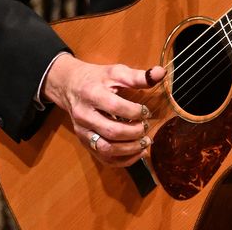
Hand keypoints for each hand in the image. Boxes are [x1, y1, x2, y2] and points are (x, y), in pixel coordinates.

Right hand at [42, 53, 164, 167]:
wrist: (70, 86)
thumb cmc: (96, 79)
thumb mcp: (115, 72)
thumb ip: (138, 76)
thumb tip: (161, 73)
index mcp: (92, 94)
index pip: (116, 107)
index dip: (136, 111)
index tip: (147, 111)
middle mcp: (84, 115)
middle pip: (111, 131)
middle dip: (134, 132)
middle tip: (146, 127)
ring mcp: (82, 131)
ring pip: (106, 149)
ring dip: (130, 149)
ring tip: (145, 143)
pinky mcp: (84, 142)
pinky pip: (104, 158)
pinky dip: (123, 160)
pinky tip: (137, 152)